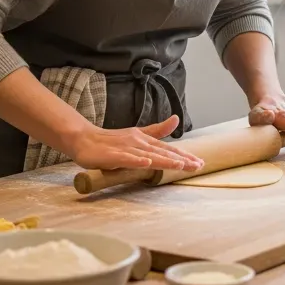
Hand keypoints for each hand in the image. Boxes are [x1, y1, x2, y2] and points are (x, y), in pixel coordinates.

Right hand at [66, 115, 204, 172]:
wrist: (84, 139)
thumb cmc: (111, 140)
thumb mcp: (137, 135)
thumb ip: (157, 130)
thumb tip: (176, 119)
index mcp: (145, 139)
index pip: (168, 148)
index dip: (184, 155)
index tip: (200, 162)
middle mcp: (138, 142)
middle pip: (162, 152)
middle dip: (181, 159)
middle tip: (198, 165)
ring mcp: (125, 148)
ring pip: (148, 155)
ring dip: (164, 159)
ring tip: (180, 164)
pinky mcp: (112, 155)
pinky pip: (126, 159)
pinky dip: (136, 160)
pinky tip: (146, 163)